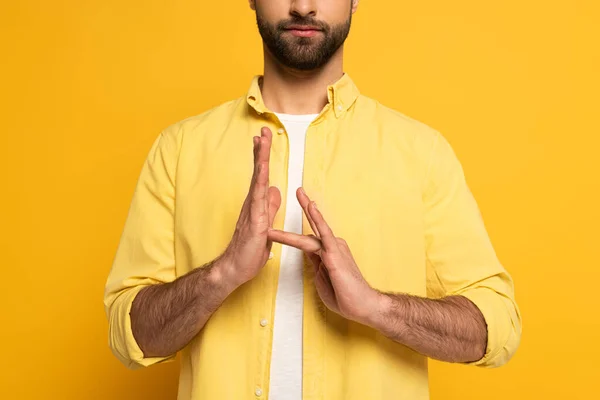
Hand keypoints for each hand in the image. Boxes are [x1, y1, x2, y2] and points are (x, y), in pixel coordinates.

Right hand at [221, 127, 280, 288]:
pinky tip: (262, 167)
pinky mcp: (254, 220)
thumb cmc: (248, 251)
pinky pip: (258, 196)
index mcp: (256, 204)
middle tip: (263, 130)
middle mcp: (252, 203)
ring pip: (258, 179)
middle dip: (261, 150)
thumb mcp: (265, 226)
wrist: (234, 269)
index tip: (263, 139)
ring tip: (262, 140)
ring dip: (261, 158)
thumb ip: (269, 208)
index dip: (263, 158)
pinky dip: (260, 180)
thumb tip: (274, 190)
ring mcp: (252, 210)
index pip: (261, 176)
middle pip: (258, 171)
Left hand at [267, 188, 381, 326]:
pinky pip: (324, 233)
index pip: (308, 239)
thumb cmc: (346, 297)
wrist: (364, 306)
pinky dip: (318, 218)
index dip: (296, 232)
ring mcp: (334, 248)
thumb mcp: (323, 281)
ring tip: (298, 192)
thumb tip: (309, 255)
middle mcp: (332, 247)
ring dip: (305, 210)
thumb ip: (316, 266)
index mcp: (328, 254)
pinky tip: (312, 206)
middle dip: (305, 207)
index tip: (285, 223)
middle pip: (313, 226)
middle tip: (298, 190)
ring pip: (314, 228)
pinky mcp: (335, 253)